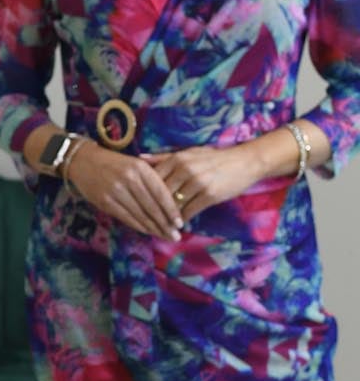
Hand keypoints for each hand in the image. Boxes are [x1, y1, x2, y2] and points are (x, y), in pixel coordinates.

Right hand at [65, 141, 183, 238]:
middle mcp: (129, 179)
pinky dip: (138, 226)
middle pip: (152, 207)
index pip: (161, 193)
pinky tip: (147, 231)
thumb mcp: (135, 164)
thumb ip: (150, 180)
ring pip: (140, 215)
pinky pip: (126, 217)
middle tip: (175, 236)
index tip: (180, 223)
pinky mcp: (105, 201)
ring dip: (153, 228)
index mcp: (140, 168)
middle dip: (165, 224)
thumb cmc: (114, 163)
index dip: (172, 210)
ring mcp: (116, 191)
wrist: (84, 161)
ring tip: (164, 236)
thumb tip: (170, 204)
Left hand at [141, 143, 262, 220]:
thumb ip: (164, 157)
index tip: (136, 204)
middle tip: (145, 222)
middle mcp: (185, 169)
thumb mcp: (188, 153)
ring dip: (166, 219)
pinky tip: (178, 225)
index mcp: (177, 158)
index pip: (152, 180)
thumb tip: (140, 158)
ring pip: (173, 206)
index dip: (143, 194)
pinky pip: (188, 212)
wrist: (245, 162)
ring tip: (159, 227)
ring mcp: (197, 182)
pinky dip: (181, 220)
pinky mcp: (209, 195)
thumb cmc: (213, 158)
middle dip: (153, 209)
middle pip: (160, 195)